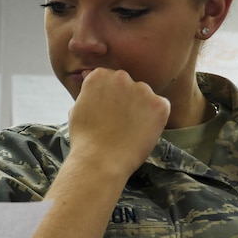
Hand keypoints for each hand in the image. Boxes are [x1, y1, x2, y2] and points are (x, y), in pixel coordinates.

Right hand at [67, 67, 169, 181]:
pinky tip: (141, 133)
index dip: (109, 98)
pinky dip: (155, 120)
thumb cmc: (85, 140)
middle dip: (125, 100)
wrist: (99, 161)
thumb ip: (88, 91)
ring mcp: (142, 90)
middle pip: (128, 85)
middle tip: (118, 123)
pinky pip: (161, 108)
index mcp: (99, 75)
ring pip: (144, 96)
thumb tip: (88, 76)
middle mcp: (121, 77)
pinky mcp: (159, 105)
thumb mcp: (77, 108)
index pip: (109, 79)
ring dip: (140, 109)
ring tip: (129, 131)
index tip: (106, 113)